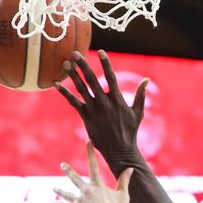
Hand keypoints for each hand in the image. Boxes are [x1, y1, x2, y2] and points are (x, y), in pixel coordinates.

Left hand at [52, 143, 131, 202]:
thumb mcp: (123, 196)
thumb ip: (124, 181)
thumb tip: (131, 168)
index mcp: (98, 185)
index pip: (93, 164)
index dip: (90, 152)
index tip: (88, 142)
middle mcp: (87, 190)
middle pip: (75, 178)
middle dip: (68, 170)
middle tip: (62, 165)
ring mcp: (79, 199)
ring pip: (66, 193)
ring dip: (60, 190)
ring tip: (54, 188)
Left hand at [55, 51, 147, 175]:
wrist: (120, 151)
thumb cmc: (130, 132)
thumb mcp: (138, 113)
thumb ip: (140, 95)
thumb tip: (146, 80)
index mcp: (117, 100)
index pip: (110, 77)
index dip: (105, 63)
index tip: (100, 51)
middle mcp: (104, 103)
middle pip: (92, 80)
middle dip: (83, 65)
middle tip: (76, 53)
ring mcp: (94, 111)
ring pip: (81, 89)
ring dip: (73, 75)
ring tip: (66, 63)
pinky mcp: (86, 118)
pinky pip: (73, 102)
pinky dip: (64, 92)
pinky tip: (56, 84)